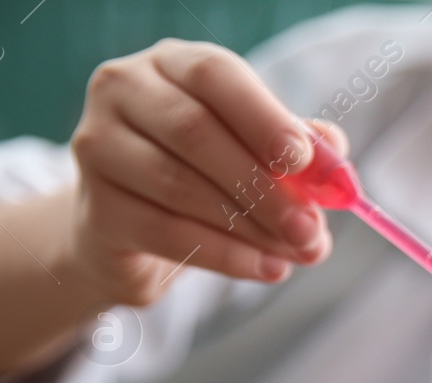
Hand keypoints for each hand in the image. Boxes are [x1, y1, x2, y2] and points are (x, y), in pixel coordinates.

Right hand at [66, 38, 348, 305]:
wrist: (132, 230)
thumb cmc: (204, 175)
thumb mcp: (255, 152)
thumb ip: (297, 148)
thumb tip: (335, 163)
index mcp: (172, 64)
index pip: (215, 75)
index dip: (263, 117)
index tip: (304, 161)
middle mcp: (124, 92)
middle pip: (195, 132)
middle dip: (264, 186)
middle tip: (311, 228)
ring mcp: (98, 147)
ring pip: (181, 186)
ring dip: (251, 226)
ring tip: (297, 252)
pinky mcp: (96, 208)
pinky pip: (168, 233)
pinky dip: (228, 255)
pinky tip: (268, 268)